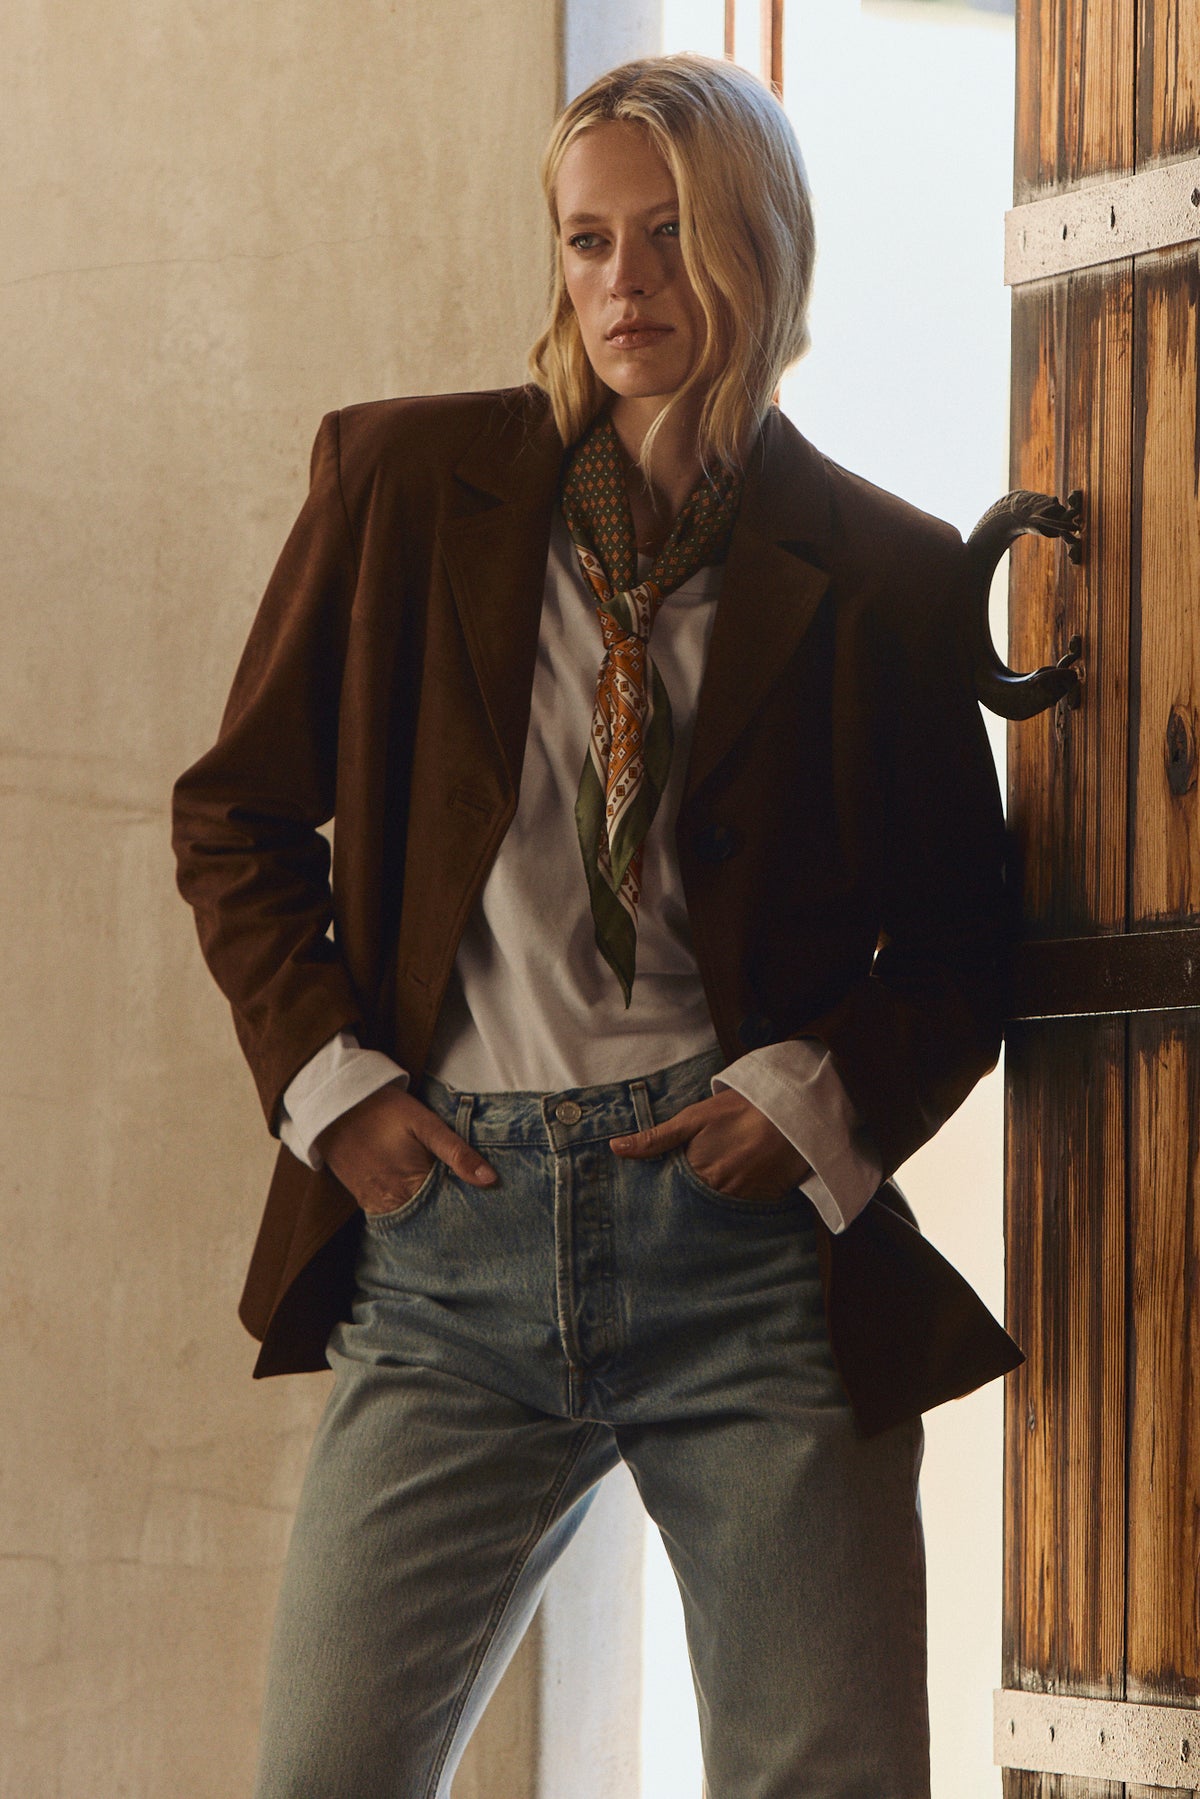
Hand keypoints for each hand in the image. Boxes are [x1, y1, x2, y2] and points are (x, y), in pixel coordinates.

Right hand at [314, 1083, 496, 1215]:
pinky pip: (391, 1216)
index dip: (466, 1210)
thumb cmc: (385, 1110)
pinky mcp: (363, 1200)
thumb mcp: (426, 1124)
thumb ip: (457, 1152)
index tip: (483, 1209)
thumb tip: (491, 1180)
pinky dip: (408, 1213)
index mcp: (412, 1185)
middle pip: (429, 1222)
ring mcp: (375, 1204)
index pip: (448, 1212)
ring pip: (410, 1222)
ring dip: (428, 1217)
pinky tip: (420, 1202)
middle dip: (448, 1218)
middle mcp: (392, 1202)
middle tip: (470, 1213)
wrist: (336, 1104)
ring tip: (447, 1208)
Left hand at [609, 1088, 810, 1200]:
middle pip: (693, 1209)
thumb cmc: (738, 1111)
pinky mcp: (765, 1204)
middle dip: (683, 1209)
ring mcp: (743, 1201)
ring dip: (707, 1211)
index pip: (670, 1196)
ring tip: (702, 1206)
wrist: (790, 1110)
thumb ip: (656, 1138)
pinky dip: (734, 1210)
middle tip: (673, 1212)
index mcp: (697, 1173)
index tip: (649, 1205)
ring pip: (716, 1213)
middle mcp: (719, 1193)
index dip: (662, 1198)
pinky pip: (742, 1215)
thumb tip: (616, 1148)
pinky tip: (729, 1202)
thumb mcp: (694, 1118)